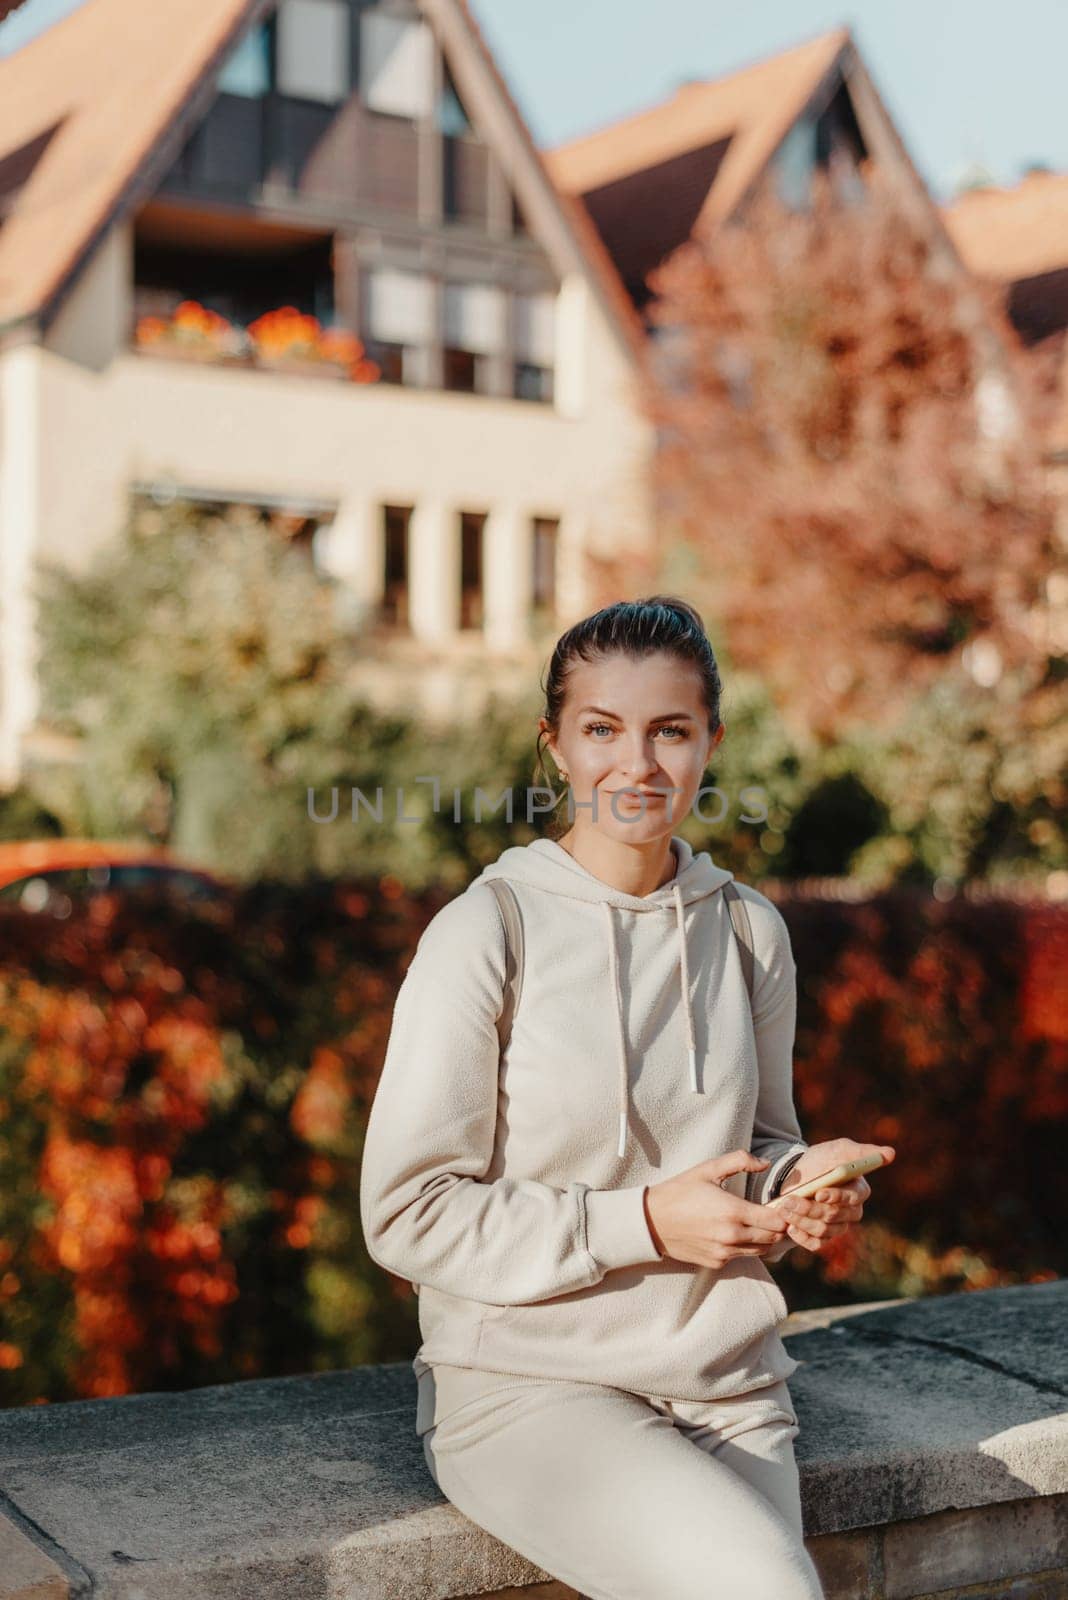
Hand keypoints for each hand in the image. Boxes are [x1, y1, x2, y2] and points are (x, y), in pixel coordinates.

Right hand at [644, 1150, 792, 1268]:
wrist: (651, 1221)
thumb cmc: (680, 1191)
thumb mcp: (708, 1169)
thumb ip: (739, 1161)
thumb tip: (765, 1163)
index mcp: (733, 1211)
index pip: (776, 1221)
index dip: (785, 1213)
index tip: (782, 1204)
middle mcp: (732, 1236)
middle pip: (773, 1238)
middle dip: (778, 1226)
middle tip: (774, 1213)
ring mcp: (724, 1252)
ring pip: (761, 1250)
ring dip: (765, 1238)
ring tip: (758, 1222)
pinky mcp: (716, 1263)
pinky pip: (742, 1256)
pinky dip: (746, 1246)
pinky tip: (736, 1232)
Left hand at [772, 1138, 894, 1253]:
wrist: (798, 1176)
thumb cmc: (822, 1160)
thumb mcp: (838, 1150)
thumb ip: (861, 1152)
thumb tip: (890, 1153)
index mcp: (859, 1190)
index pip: (852, 1198)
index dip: (836, 1197)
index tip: (819, 1193)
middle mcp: (852, 1212)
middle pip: (834, 1216)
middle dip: (809, 1208)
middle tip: (789, 1201)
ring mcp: (838, 1226)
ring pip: (823, 1230)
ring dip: (801, 1220)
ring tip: (784, 1208)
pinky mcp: (823, 1238)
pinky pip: (816, 1244)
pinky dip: (801, 1236)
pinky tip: (789, 1226)